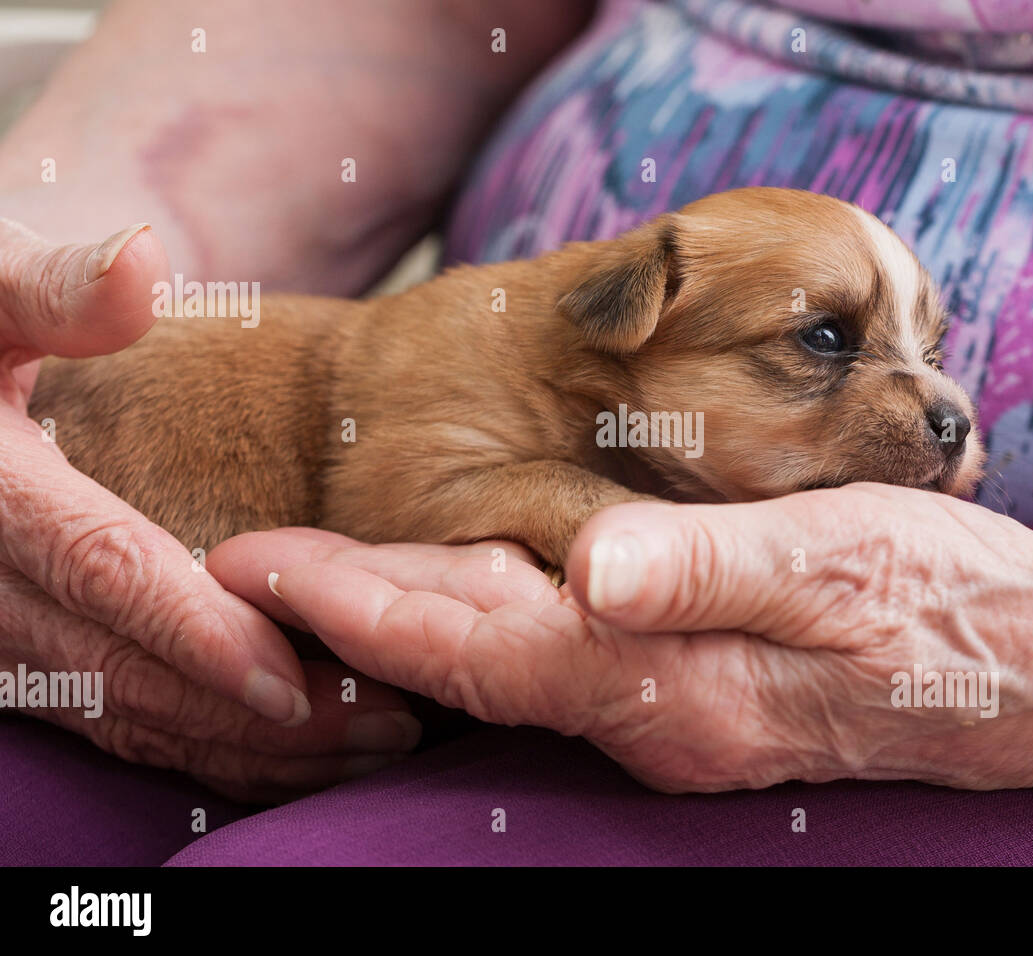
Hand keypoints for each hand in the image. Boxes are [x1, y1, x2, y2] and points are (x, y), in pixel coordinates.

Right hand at [0, 220, 419, 801]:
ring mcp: (0, 631)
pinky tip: (289, 751)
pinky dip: (200, 744)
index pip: (103, 568)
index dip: (195, 630)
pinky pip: (111, 720)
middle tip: (380, 725)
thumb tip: (139, 264)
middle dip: (251, 715)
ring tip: (365, 744)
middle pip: (126, 670)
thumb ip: (53, 287)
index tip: (289, 680)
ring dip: (241, 746)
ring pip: (123, 714)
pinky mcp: (23, 653)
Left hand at [211, 485, 1032, 792]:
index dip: (363, 605)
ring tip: (311, 591)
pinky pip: (559, 671)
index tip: (255, 568)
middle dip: (350, 619)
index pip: (482, 643)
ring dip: (403, 632)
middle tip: (241, 573)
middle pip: (471, 665)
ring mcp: (676, 715)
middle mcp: (657, 717)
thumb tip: (591, 569)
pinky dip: (485, 638)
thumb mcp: (843, 566)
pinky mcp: (700, 692)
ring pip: (506, 673)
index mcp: (674, 683)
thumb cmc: (948, 602)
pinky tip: (457, 606)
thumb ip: (713, 571)